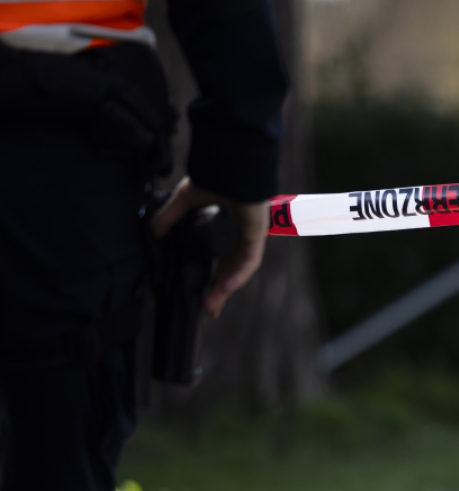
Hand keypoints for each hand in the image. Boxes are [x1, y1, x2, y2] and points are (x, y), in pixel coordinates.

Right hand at [152, 177, 269, 318]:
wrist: (230, 164)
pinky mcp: (257, 233)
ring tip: (212, 306)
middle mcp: (238, 237)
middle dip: (219, 293)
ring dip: (226, 289)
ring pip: (239, 270)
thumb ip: (171, 217)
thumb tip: (154, 232)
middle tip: (208, 310)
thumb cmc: (213, 177)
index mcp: (225, 232)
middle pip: (230, 272)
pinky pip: (249, 259)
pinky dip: (239, 273)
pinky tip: (227, 286)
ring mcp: (249, 237)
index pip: (219, 262)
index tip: (201, 297)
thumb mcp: (187, 201)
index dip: (211, 281)